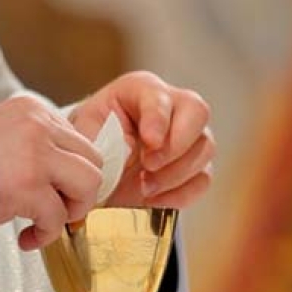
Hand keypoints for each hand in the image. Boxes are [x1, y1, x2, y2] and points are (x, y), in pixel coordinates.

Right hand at [0, 96, 102, 249]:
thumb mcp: (2, 139)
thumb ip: (37, 147)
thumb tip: (72, 177)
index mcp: (32, 110)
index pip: (80, 141)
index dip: (75, 174)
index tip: (61, 193)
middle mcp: (37, 124)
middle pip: (94, 161)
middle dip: (81, 193)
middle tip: (59, 210)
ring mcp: (34, 153)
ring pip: (89, 185)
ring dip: (71, 212)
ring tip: (45, 223)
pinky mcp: (26, 185)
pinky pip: (58, 217)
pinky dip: (46, 234)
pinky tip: (25, 238)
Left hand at [68, 71, 214, 207]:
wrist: (98, 164)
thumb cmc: (94, 139)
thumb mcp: (87, 132)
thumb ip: (104, 137)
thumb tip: (130, 150)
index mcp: (142, 90)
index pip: (160, 97)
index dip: (158, 119)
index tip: (150, 141)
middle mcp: (174, 107)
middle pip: (197, 113)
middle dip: (175, 145)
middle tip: (149, 166)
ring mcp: (189, 136)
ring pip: (204, 148)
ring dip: (175, 173)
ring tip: (144, 187)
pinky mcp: (195, 166)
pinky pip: (202, 180)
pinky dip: (180, 194)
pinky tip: (153, 200)